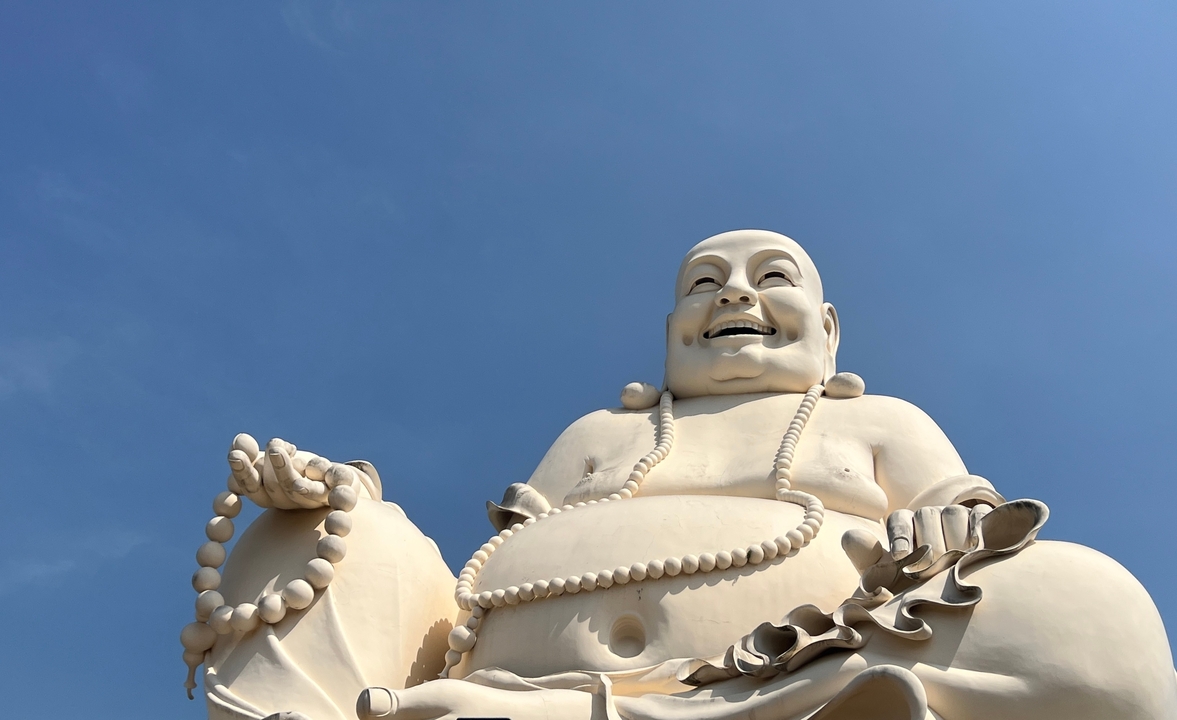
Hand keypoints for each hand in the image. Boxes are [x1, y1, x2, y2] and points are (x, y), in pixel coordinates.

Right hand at [225, 433, 368, 510]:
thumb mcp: (273, 456)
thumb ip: (253, 451)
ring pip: (295, 488)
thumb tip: (240, 440)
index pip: (250, 486)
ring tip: (277, 448)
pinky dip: (320, 470)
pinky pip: (327, 483)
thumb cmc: (296, 467)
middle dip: (268, 466)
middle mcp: (288, 500)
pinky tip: (315, 463)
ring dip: (285, 468)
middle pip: (273, 487)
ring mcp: (312, 499)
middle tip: (269, 448)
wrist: (335, 479)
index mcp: (268, 495)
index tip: (235, 454)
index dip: (242, 471)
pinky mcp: (336, 491)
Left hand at [842, 503, 992, 589]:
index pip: (898, 520)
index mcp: (903, 525)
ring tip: (953, 564)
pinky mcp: (981, 517)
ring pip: (952, 514)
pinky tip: (975, 549)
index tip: (900, 558)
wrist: (956, 590)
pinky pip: (979, 514)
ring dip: (953, 540)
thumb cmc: (915, 583)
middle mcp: (927, 515)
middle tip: (928, 571)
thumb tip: (849, 536)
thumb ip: (869, 560)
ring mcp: (954, 514)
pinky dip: (977, 528)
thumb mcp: (891, 577)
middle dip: (928, 545)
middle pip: (926, 516)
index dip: (900, 537)